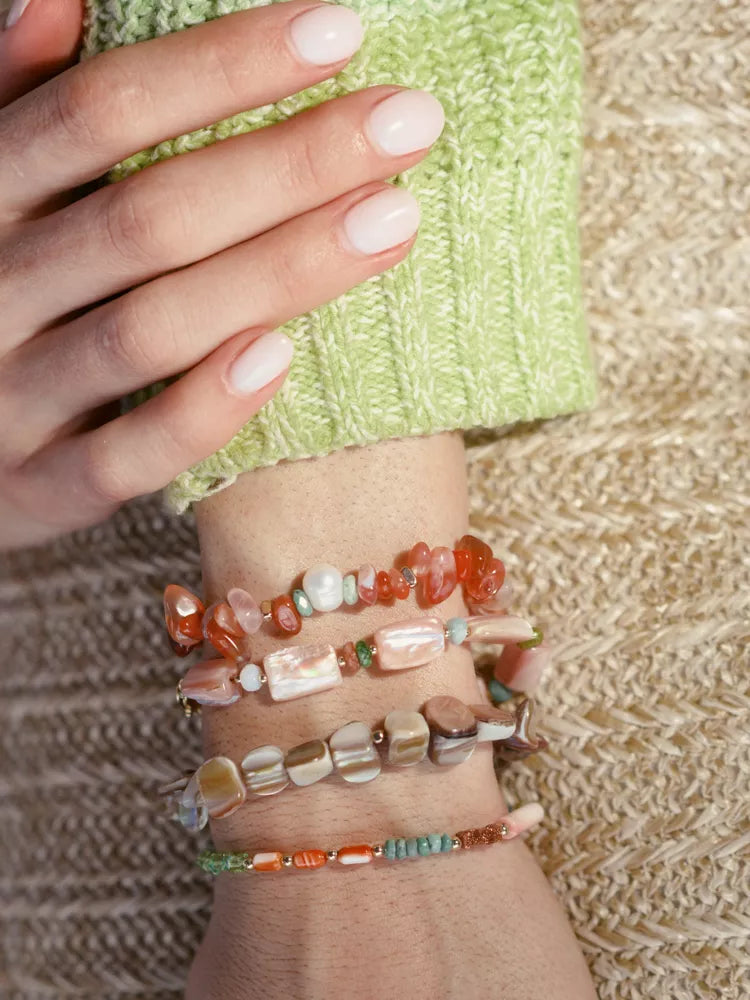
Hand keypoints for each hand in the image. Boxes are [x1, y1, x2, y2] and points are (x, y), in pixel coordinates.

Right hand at [0, 0, 443, 548]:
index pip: (97, 113)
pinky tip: (281, 358)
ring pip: (148, 331)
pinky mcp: (37, 489)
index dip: (218, 67)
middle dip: (286, 163)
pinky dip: (199, 412)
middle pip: (146, 219)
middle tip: (410, 120)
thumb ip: (26, 111)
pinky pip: (122, 459)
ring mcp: (10, 399)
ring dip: (275, 274)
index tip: (340, 31)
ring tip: (394, 222)